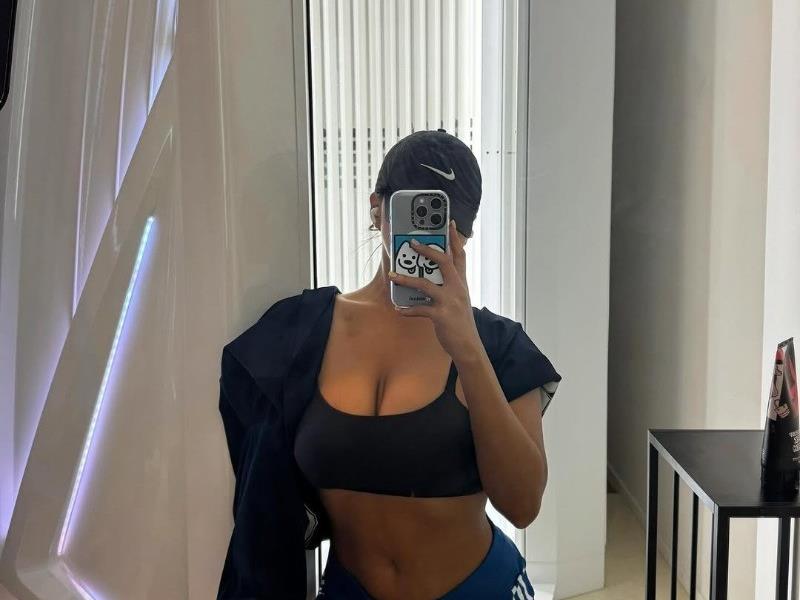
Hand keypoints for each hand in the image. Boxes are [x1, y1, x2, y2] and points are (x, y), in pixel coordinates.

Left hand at [388, 220, 481, 362]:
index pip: (460, 255)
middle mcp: (457, 288)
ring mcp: (449, 301)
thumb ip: (449, 285)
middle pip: (444, 262)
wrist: (468, 345)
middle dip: (428, 250)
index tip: (449, 222)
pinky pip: (420, 309)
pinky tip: (399, 309)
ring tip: (392, 276)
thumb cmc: (460, 321)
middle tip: (413, 243)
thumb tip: (431, 275)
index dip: (454, 239)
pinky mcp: (441, 316)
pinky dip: (408, 309)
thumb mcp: (459, 299)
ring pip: (426, 284)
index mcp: (461, 282)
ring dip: (406, 279)